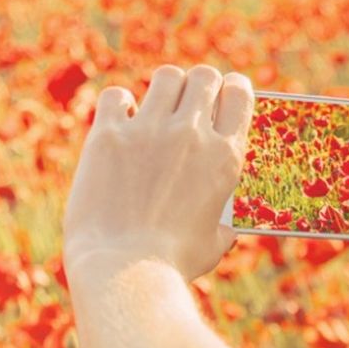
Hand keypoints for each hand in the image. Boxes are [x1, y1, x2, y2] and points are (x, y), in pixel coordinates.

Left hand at [63, 65, 253, 281]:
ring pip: (166, 77)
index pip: (239, 94)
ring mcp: (149, 131)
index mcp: (225, 157)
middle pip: (204, 75)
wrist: (124, 272)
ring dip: (165, 90)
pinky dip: (120, 104)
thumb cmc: (173, 264)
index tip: (225, 94)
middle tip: (189, 103)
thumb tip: (224, 223)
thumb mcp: (214, 242)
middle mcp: (191, 135)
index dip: (232, 89)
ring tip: (156, 110)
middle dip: (200, 85)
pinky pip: (116, 96)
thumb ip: (222, 221)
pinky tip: (120, 122)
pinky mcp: (108, 136)